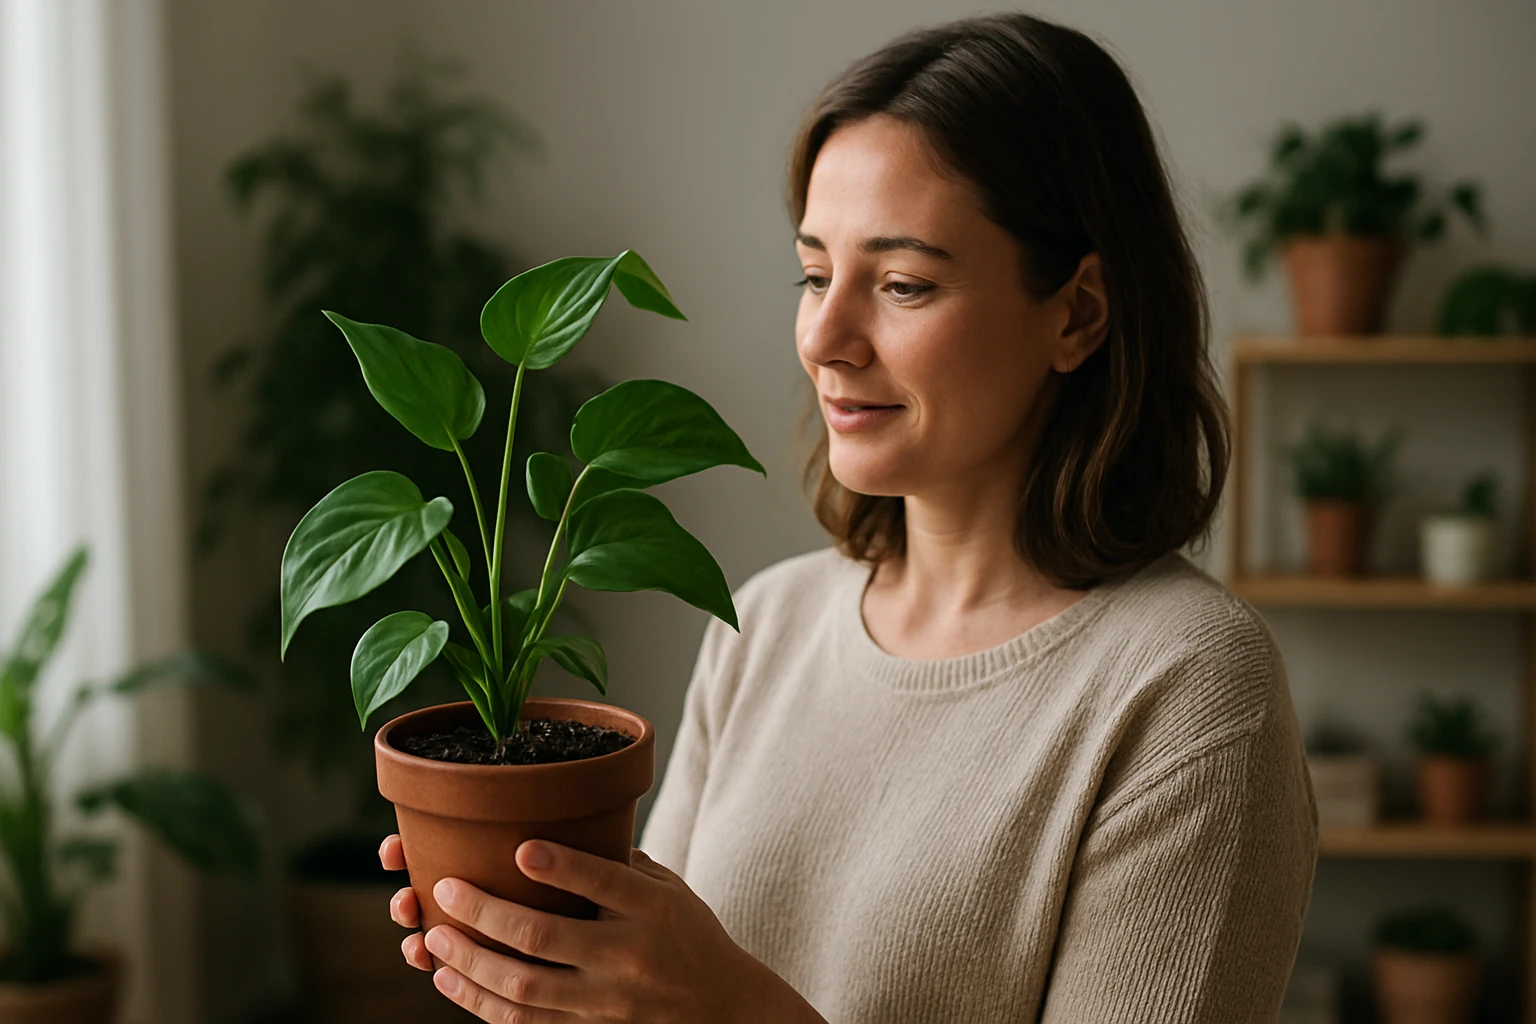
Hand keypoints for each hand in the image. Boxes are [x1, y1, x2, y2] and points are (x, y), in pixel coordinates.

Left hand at [380, 835, 824, 1022]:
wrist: (722, 1008)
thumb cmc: (688, 933)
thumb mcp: (667, 888)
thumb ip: (616, 864)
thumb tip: (557, 820)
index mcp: (653, 908)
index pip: (604, 882)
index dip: (561, 866)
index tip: (520, 848)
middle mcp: (629, 956)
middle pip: (547, 938)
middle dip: (488, 914)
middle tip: (447, 891)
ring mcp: (608, 1001)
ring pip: (525, 988)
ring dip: (471, 963)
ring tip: (434, 939)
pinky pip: (525, 1022)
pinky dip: (481, 1003)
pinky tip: (451, 981)